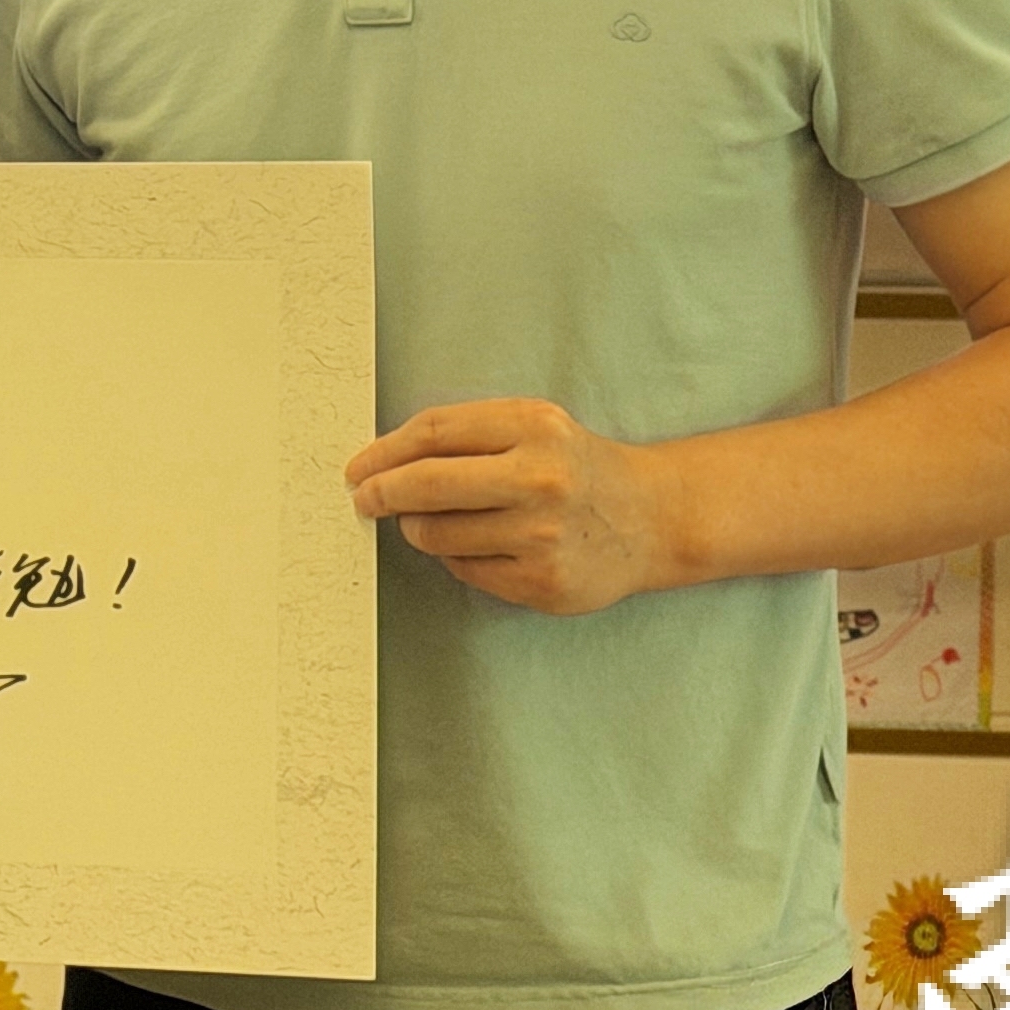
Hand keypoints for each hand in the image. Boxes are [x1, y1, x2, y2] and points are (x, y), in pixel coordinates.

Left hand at [345, 398, 681, 614]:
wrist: (650, 518)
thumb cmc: (576, 466)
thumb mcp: (533, 427)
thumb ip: (467, 435)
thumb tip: (384, 461)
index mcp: (534, 427)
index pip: (434, 433)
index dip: (384, 450)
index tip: (359, 467)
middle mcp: (540, 480)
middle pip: (428, 485)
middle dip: (381, 493)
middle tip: (363, 499)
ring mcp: (542, 536)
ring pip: (438, 534)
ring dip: (418, 529)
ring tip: (430, 522)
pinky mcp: (542, 582)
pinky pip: (464, 569)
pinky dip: (456, 557)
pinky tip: (479, 545)